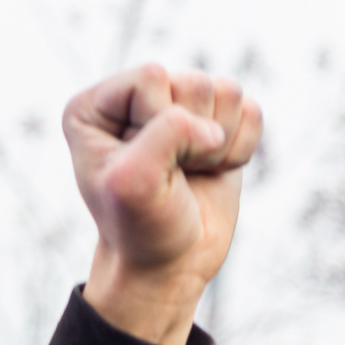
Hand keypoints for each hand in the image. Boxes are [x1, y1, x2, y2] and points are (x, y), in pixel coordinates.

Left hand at [64, 63, 262, 344]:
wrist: (168, 267)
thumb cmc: (141, 229)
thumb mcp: (135, 184)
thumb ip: (167, 133)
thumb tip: (214, 129)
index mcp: (93, 108)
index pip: (153, 76)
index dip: (159, 125)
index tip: (144, 167)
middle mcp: (134, 99)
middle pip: (193, 82)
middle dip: (192, 138)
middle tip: (172, 176)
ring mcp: (178, 107)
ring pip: (227, 91)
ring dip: (216, 146)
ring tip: (189, 175)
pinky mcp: (217, 122)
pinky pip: (251, 112)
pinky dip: (239, 150)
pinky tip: (211, 173)